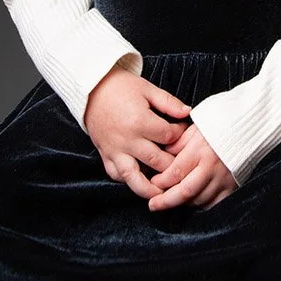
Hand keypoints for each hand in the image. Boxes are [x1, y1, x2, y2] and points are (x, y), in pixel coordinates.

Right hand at [84, 66, 190, 198]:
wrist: (92, 90)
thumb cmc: (121, 87)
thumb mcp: (148, 89)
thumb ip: (169, 102)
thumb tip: (188, 112)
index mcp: (140, 122)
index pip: (168, 136)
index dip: (180, 134)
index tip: (184, 131)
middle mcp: (128, 140)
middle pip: (157, 161)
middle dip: (172, 164)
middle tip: (184, 165)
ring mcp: (115, 150)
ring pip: (134, 178)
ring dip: (150, 188)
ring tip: (163, 193)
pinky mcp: (105, 155)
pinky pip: (116, 175)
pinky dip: (128, 181)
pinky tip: (139, 182)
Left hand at [148, 124, 236, 210]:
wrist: (247, 125)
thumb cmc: (219, 124)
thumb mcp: (195, 127)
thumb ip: (178, 143)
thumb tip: (162, 156)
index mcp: (200, 149)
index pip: (175, 172)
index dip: (161, 181)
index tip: (152, 182)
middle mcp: (211, 166)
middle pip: (185, 191)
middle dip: (166, 200)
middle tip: (153, 204)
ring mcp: (223, 178)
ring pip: (198, 199)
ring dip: (183, 203)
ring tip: (172, 200)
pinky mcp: (232, 186)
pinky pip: (214, 203)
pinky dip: (202, 205)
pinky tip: (193, 202)